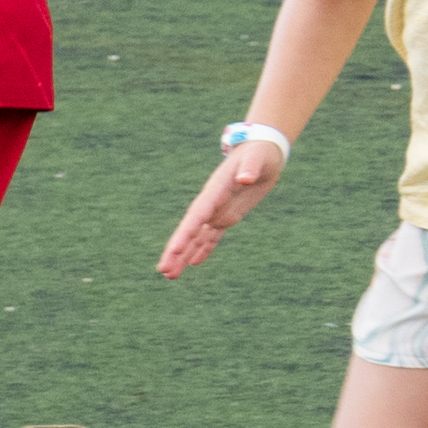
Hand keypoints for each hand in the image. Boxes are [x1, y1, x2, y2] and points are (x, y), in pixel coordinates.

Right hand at [158, 135, 284, 278]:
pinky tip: (194, 263)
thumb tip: (245, 178)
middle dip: (177, 250)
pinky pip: (213, 235)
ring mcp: (218, 210)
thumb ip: (249, 168)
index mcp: (214, 191)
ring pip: (197, 237)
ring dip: (185, 255)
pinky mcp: (228, 215)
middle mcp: (211, 203)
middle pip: (190, 230)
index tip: (174, 250)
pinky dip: (204, 249)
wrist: (262, 152)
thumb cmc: (259, 153)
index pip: (196, 216)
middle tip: (164, 271)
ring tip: (171, 275)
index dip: (185, 233)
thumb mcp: (257, 158)